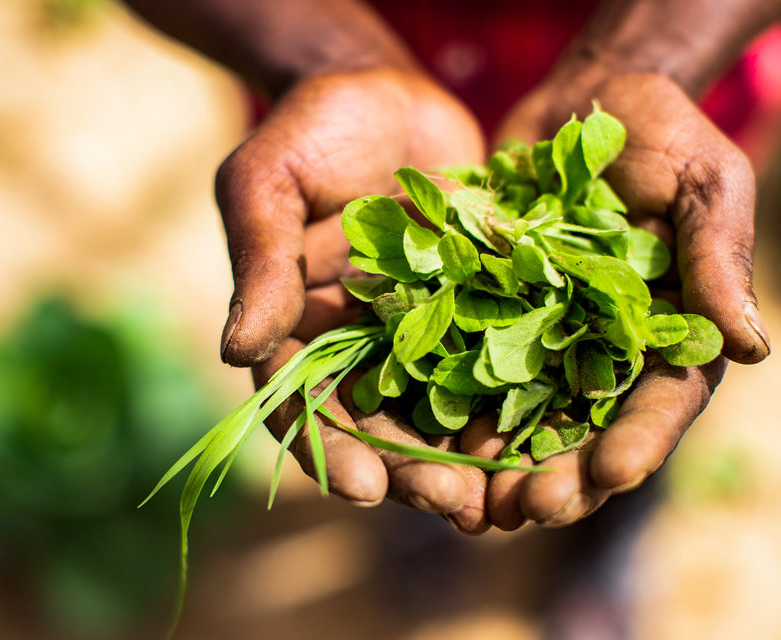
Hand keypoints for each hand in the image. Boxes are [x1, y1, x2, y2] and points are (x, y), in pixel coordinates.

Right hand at [217, 67, 489, 531]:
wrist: (385, 91)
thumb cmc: (310, 129)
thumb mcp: (269, 183)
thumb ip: (260, 262)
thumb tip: (233, 353)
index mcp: (296, 327)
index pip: (304, 404)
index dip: (331, 451)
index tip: (363, 489)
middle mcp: (357, 342)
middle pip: (379, 423)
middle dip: (412, 468)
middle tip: (453, 502)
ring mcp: (418, 329)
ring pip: (440, 408)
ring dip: (468, 453)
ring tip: (505, 495)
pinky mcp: (474, 306)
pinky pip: (495, 359)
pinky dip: (516, 400)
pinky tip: (547, 434)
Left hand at [466, 72, 765, 528]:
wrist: (580, 106)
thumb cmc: (661, 137)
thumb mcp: (704, 182)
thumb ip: (718, 258)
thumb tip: (752, 348)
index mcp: (671, 333)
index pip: (662, 400)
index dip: (641, 439)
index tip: (616, 473)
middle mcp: (605, 349)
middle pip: (586, 427)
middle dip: (562, 472)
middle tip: (531, 508)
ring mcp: (544, 336)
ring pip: (523, 415)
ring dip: (500, 460)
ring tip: (475, 500)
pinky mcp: (489, 314)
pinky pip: (466, 364)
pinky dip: (449, 402)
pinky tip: (425, 434)